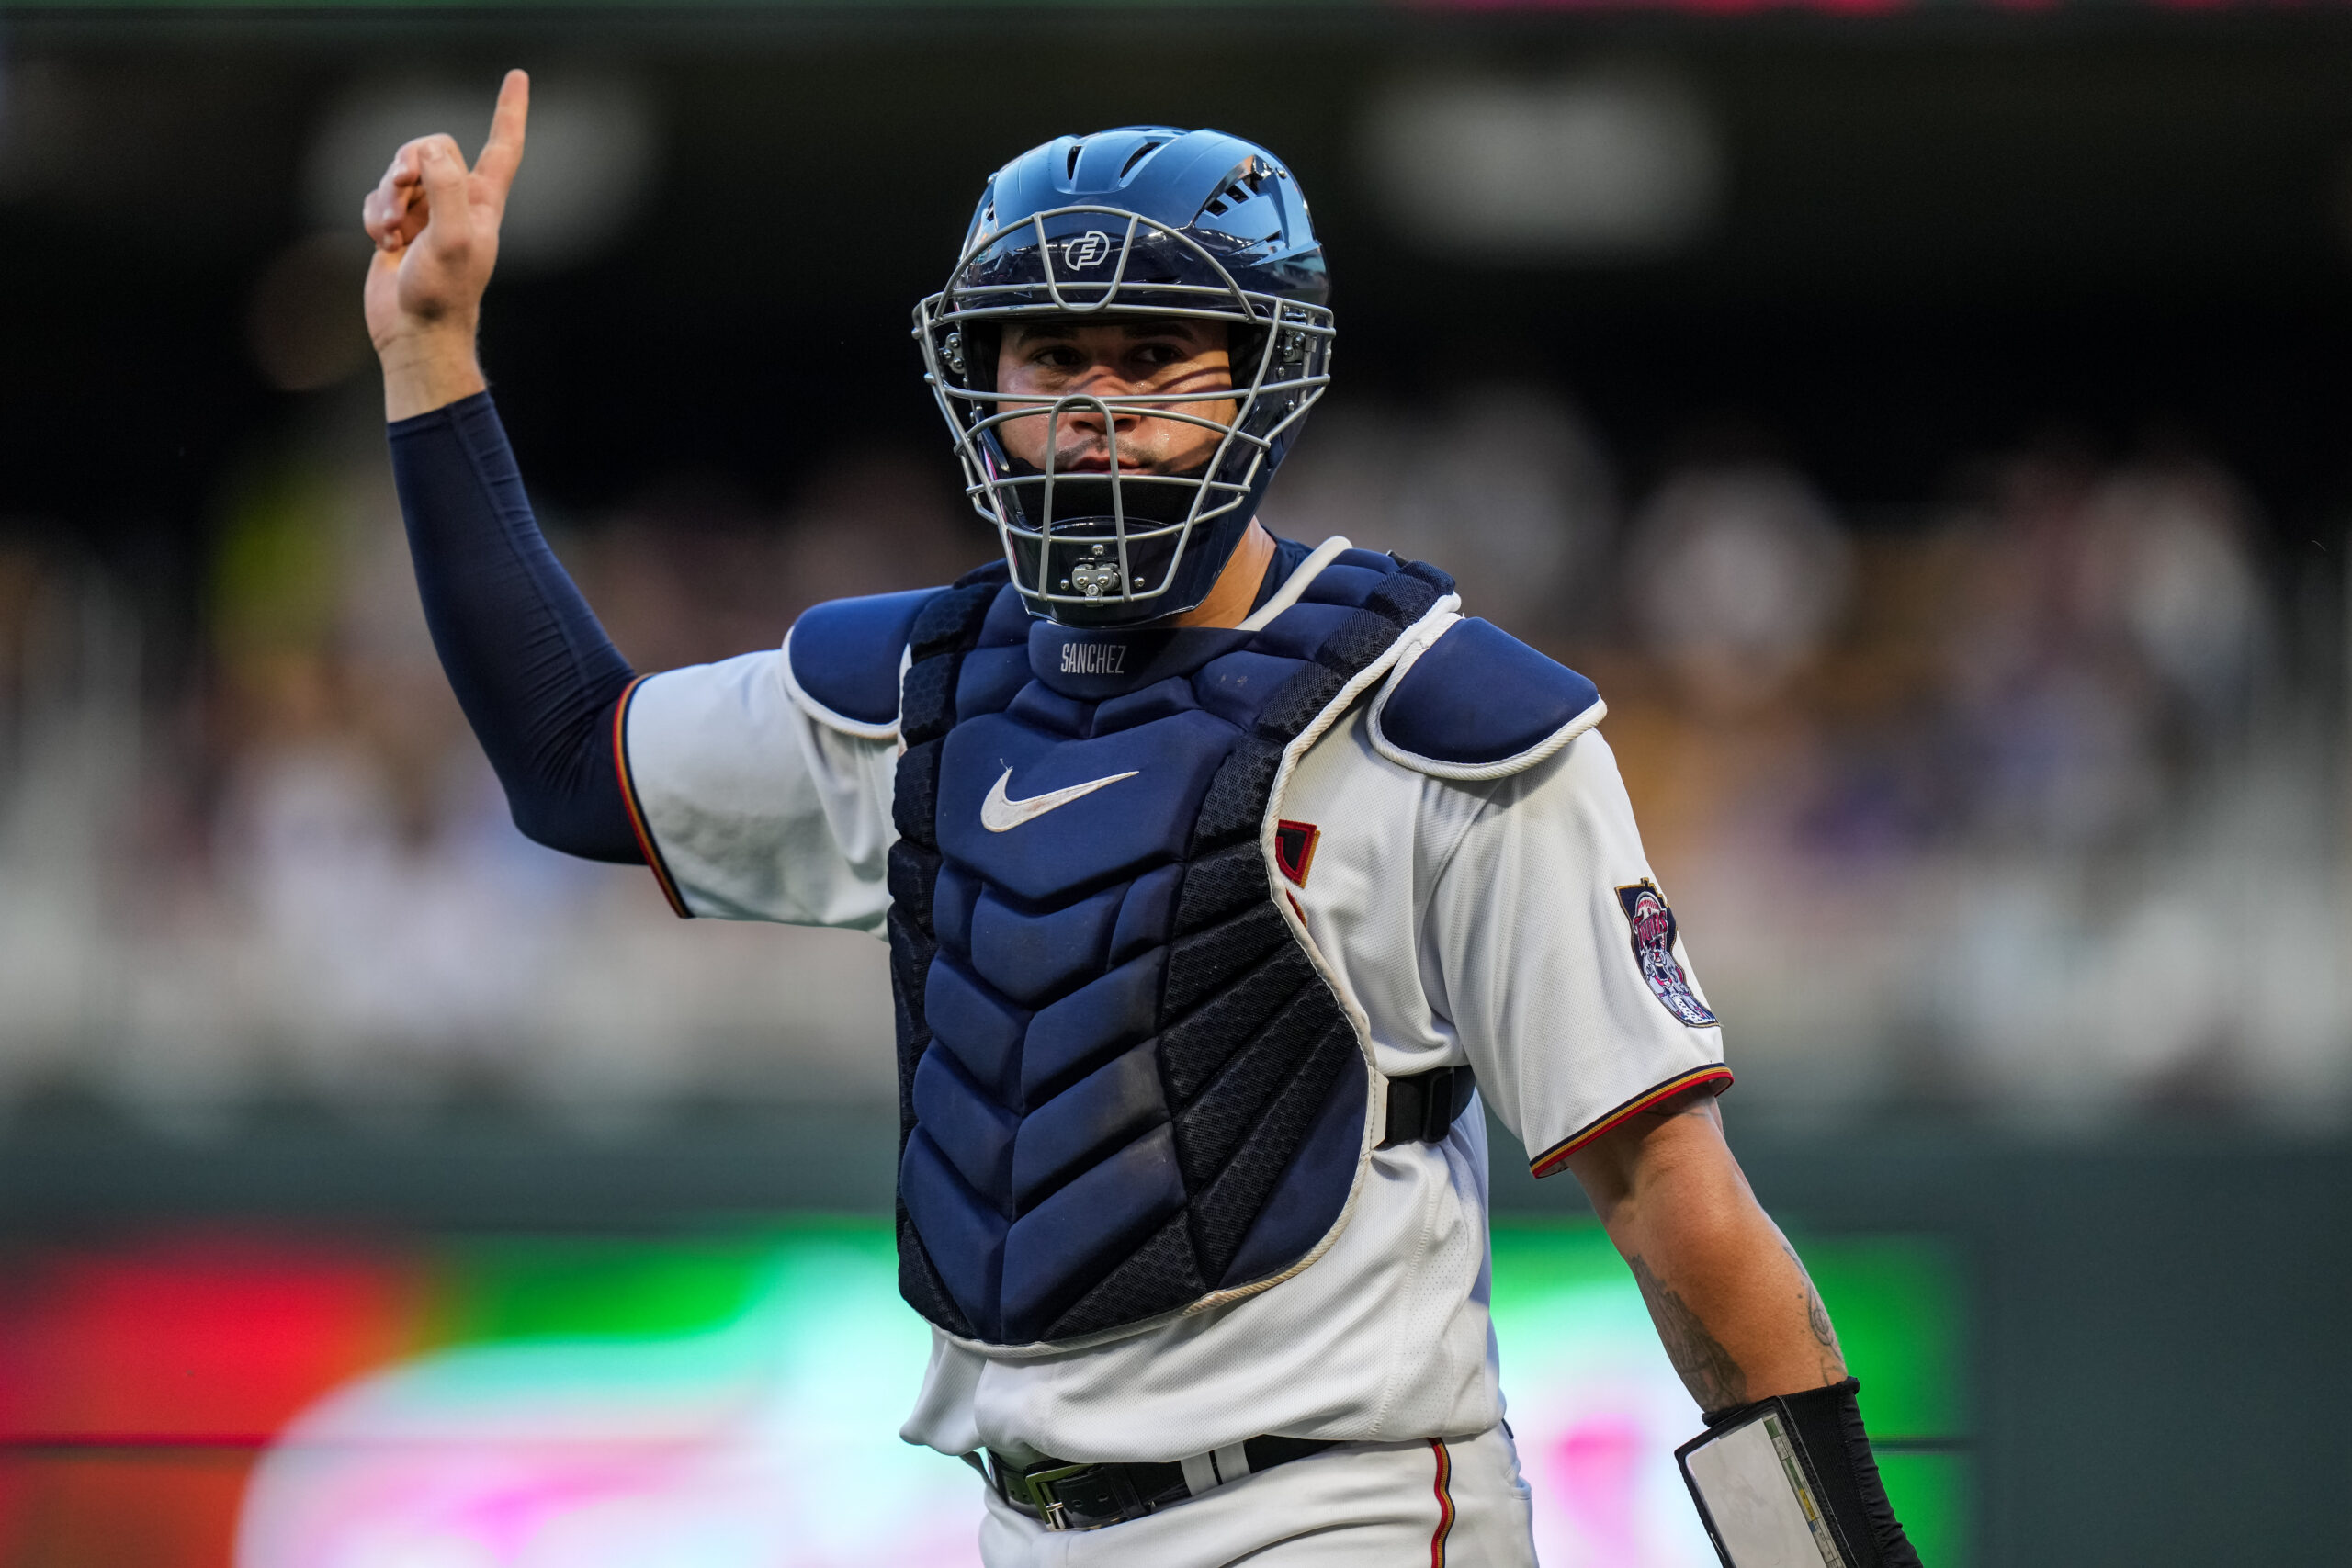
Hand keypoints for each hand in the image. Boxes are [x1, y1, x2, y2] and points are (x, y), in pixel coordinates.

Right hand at [362, 69, 528, 417]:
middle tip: (402, 191)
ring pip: (399, 173)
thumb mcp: (452, 238)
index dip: (509, 111)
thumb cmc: (442, 294)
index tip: (517, 77)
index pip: (502, 146)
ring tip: (391, 234)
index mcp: (484, 202)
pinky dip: (372, 215)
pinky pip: (376, 197)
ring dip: (386, 197)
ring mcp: (427, 215)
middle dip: (408, 165)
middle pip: (430, 148)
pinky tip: (381, 244)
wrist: (414, 334)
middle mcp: (458, 203)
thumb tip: (430, 149)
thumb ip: (446, 187)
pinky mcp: (397, 228)